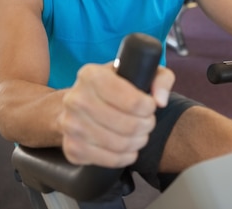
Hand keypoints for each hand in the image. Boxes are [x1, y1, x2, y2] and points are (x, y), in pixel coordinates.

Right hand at [59, 63, 174, 167]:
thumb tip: (160, 101)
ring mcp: (70, 125)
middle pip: (128, 126)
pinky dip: (125, 157)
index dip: (149, 108)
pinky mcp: (72, 148)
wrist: (77, 103)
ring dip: (138, 141)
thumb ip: (160, 79)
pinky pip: (108, 160)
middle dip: (146, 126)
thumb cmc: (113, 86)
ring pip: (120, 145)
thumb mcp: (138, 71)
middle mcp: (76, 99)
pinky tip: (128, 148)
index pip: (133, 101)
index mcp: (92, 75)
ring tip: (140, 134)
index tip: (150, 106)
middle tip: (147, 122)